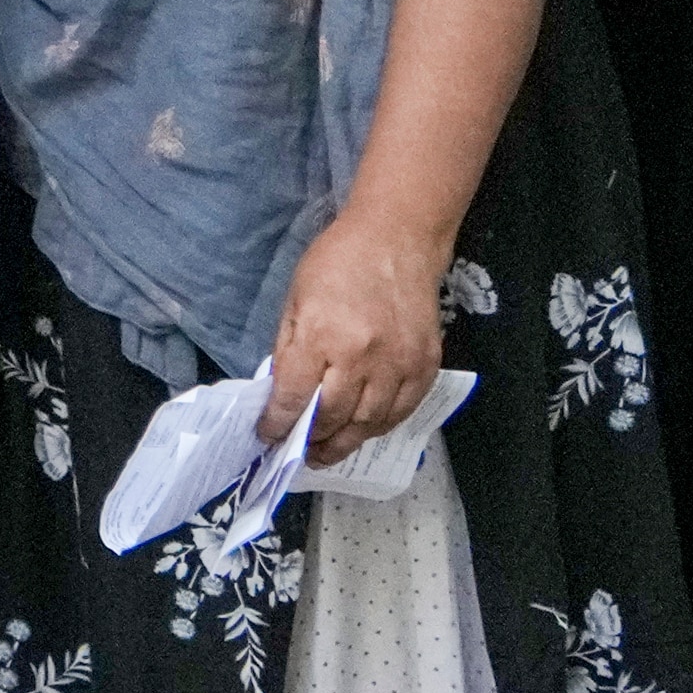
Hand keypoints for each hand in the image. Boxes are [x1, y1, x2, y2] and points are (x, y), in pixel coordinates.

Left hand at [267, 204, 450, 468]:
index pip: (293, 397)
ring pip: (369, 423)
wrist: (398, 240)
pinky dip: (379, 426)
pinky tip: (361, 429)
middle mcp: (362, 357)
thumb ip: (289, 350)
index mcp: (321, 338)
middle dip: (311, 439)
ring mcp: (399, 364)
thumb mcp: (295, 302)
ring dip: (344, 441)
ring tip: (326, 449)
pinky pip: (402, 411)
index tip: (267, 437)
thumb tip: (281, 393)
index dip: (277, 424)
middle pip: (333, 417)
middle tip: (297, 451)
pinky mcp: (426, 365)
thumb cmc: (337, 265)